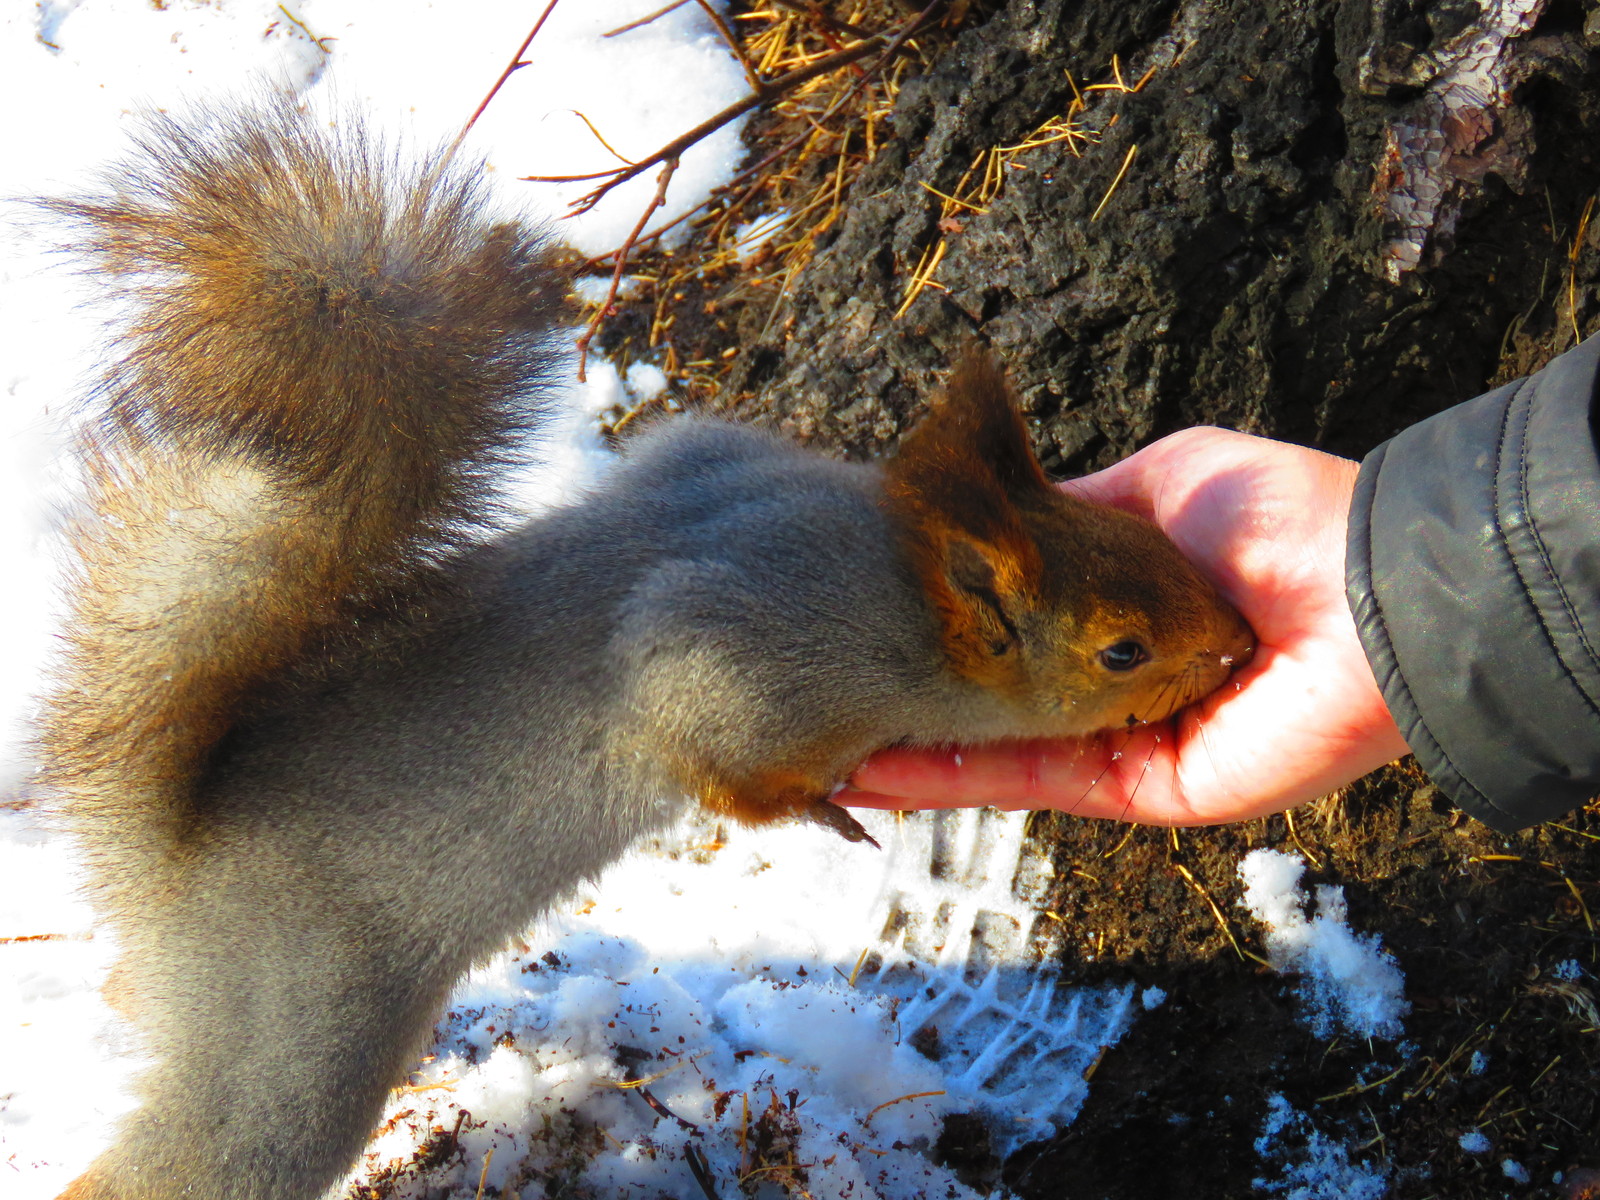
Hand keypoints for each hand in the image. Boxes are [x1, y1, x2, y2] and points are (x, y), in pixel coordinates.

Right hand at [845, 427, 1412, 824]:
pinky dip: (953, 782)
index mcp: (1116, 605)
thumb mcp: (1158, 478)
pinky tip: (879, 773)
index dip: (936, 620)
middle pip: (988, 697)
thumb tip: (987, 511)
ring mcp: (1119, 737)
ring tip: (822, 747)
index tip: (861, 610)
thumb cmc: (1277, 516)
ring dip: (907, 754)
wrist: (1370, 591)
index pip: (1005, 620)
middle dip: (906, 697)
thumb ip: (1072, 507)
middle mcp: (1109, 676)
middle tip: (821, 696)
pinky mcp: (1136, 787)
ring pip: (992, 752)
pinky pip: (1030, 784)